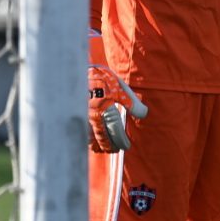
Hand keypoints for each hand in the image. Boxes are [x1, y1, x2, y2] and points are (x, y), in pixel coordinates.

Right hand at [88, 30, 147, 152]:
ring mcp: (83, 117)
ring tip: (105, 149)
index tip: (126, 146)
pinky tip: (91, 142)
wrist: (77, 70)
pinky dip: (87, 140)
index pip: (115, 131)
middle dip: (111, 146)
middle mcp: (93, 115)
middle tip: (116, 150)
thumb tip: (144, 114)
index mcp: (106, 108)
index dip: (121, 140)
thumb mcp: (119, 87)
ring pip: (90, 138)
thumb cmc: (102, 78)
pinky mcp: (75, 116)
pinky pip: (81, 133)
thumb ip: (132, 102)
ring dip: (99, 145)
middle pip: (103, 138)